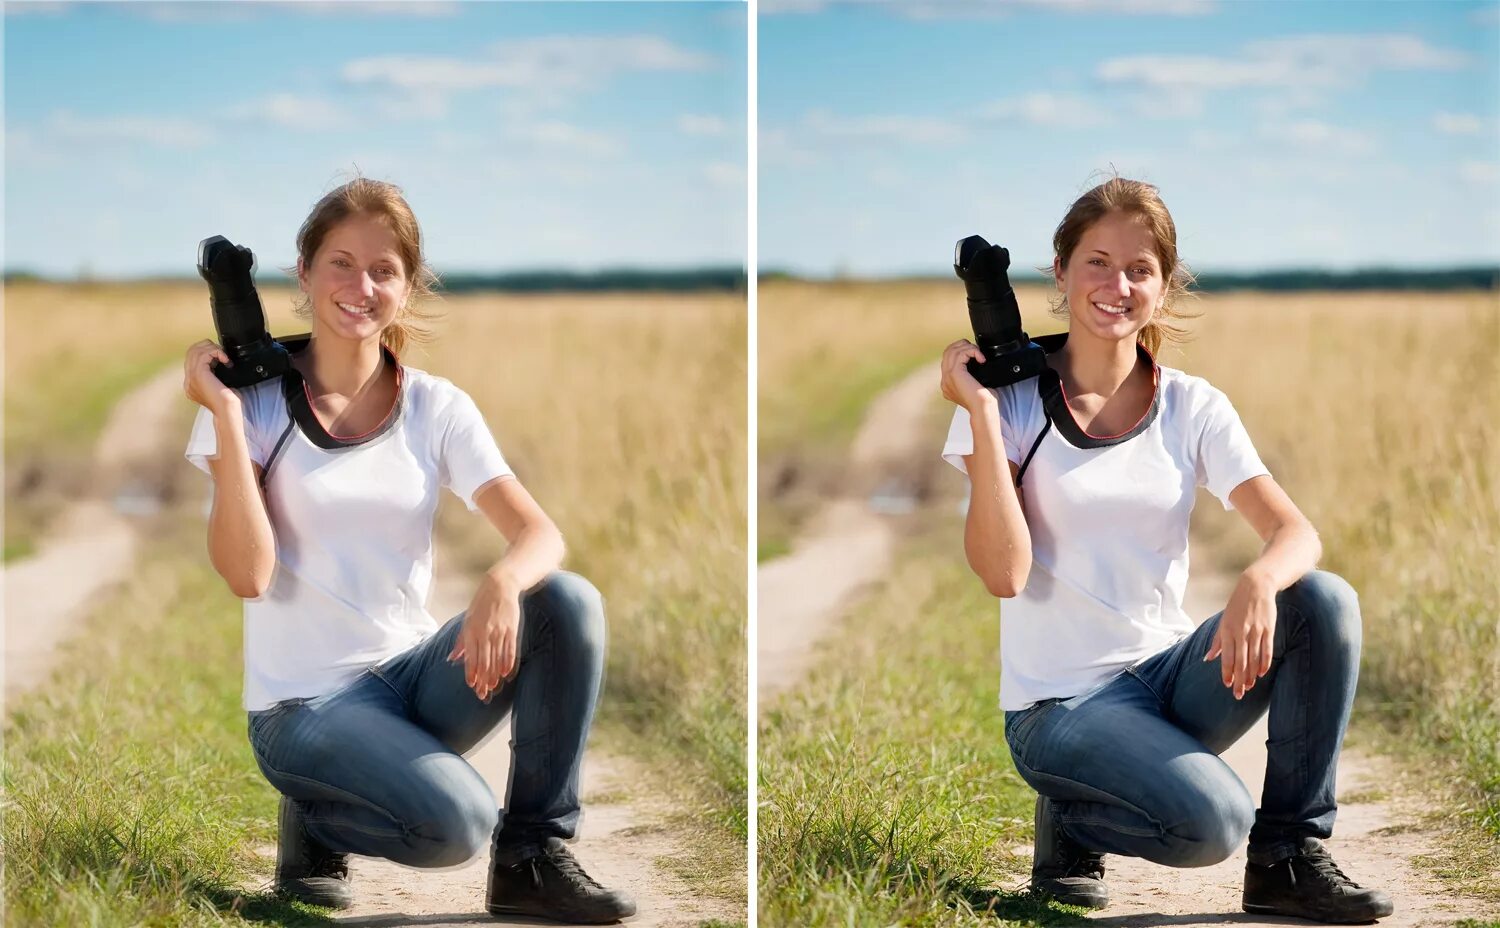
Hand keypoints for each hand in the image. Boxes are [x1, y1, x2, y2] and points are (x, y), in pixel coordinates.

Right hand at [183, 339, 240, 417]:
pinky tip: (225, 359)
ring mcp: (191, 377)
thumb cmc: (227, 401)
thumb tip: (218, 360)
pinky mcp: (198, 374)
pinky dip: (216, 352)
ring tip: (223, 356)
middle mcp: (188, 380)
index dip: (205, 352)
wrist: (227, 410)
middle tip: (221, 352)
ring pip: (195, 351)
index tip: (219, 355)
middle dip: (207, 346)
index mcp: (191, 384)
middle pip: (190, 352)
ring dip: (212, 348)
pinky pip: (203, 355)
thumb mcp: (218, 385)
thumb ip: (213, 374)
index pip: (191, 359)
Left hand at [448, 574, 520, 700]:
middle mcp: (484, 634)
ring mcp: (498, 632)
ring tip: (493, 687)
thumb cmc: (481, 604)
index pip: (471, 658)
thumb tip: (452, 658)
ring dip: (494, 675)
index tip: (472, 685)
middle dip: (483, 679)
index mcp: (471, 632)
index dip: (472, 673)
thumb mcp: (467, 620)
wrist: (499, 587)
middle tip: (483, 693)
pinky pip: (510, 650)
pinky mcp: (511, 630)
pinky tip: (506, 673)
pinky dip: (507, 663)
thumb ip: (461, 641)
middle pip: (484, 662)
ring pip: (496, 659)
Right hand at [940, 338, 995, 413]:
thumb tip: (977, 360)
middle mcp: (945, 380)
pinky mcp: (954, 373)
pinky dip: (972, 352)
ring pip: (953, 350)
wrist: (983, 409)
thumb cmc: (983, 400)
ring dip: (968, 348)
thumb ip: (969, 374)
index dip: (960, 351)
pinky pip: (961, 354)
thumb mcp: (974, 385)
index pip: (947, 359)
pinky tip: (981, 359)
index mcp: (947, 383)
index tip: (973, 353)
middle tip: (976, 350)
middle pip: (947, 351)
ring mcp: (947, 376)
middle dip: (962, 346)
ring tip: (979, 354)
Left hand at [1204, 572, 1277, 699]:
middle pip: (1240, 662)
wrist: (1255, 587)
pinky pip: (1267, 650)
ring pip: (1253, 658)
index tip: (1227, 685)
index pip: (1227, 657)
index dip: (1227, 672)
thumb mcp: (1223, 621)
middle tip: (1239, 695)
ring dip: (1251, 675)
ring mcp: (1255, 631)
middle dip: (1239, 680)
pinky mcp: (1268, 629)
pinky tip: (1262, 673)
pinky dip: (1264, 663)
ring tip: (1249, 687)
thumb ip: (1217, 641)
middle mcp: (1241, 633)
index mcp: (1227, 631)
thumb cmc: (1236, 606)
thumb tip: (1208, 658)